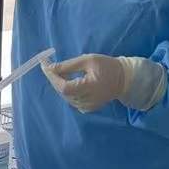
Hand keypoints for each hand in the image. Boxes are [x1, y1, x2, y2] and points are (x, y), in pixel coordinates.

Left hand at [42, 54, 165, 113]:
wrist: (123, 79)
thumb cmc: (107, 66)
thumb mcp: (88, 60)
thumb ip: (68, 65)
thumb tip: (50, 68)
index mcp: (90, 88)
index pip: (64, 87)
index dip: (53, 77)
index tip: (45, 65)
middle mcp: (88, 101)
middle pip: (63, 92)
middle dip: (54, 78)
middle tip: (48, 65)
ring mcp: (88, 106)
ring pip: (66, 96)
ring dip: (59, 83)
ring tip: (58, 71)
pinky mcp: (88, 108)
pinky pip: (71, 99)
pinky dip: (66, 90)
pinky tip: (68, 80)